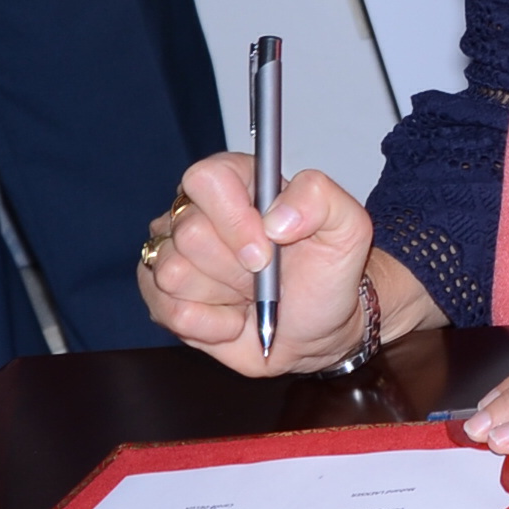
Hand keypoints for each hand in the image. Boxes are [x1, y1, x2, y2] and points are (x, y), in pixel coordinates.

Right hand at [140, 154, 377, 372]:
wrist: (317, 330)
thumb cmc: (326, 275)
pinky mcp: (161, 297)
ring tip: (250, 293)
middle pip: (189, 233)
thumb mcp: (348, 229)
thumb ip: (322, 201)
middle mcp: (197, 212)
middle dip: (237, 266)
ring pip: (173, 273)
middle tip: (265, 273)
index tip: (266, 249)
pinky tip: (234, 317)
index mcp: (239, 182)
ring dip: (225, 294)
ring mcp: (172, 254)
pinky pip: (171, 311)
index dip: (233, 217)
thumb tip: (276, 218)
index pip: (206, 178)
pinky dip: (213, 324)